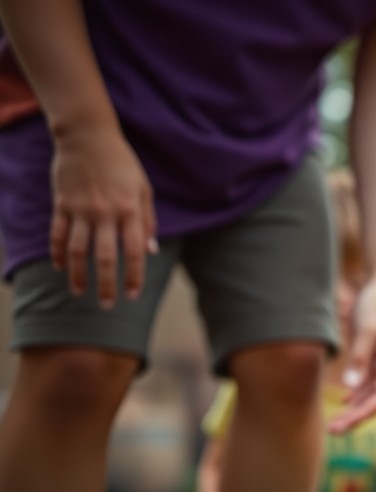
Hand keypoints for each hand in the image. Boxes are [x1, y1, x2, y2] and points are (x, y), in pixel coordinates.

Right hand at [50, 126, 156, 307]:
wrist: (88, 136)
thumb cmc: (122, 164)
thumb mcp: (144, 189)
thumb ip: (148, 221)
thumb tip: (151, 252)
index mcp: (130, 211)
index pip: (134, 252)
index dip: (134, 276)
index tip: (133, 295)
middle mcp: (105, 213)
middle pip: (104, 258)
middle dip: (107, 285)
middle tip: (108, 305)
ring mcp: (81, 209)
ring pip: (78, 251)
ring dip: (78, 275)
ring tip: (79, 292)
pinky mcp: (62, 204)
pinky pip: (58, 234)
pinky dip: (58, 253)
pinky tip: (60, 267)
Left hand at [328, 278, 375, 433]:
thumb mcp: (367, 330)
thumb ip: (359, 358)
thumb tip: (349, 387)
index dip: (363, 415)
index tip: (343, 424)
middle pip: (373, 402)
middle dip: (354, 418)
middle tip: (332, 431)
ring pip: (367, 396)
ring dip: (352, 411)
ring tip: (333, 423)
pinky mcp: (371, 359)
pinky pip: (364, 385)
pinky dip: (353, 396)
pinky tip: (341, 401)